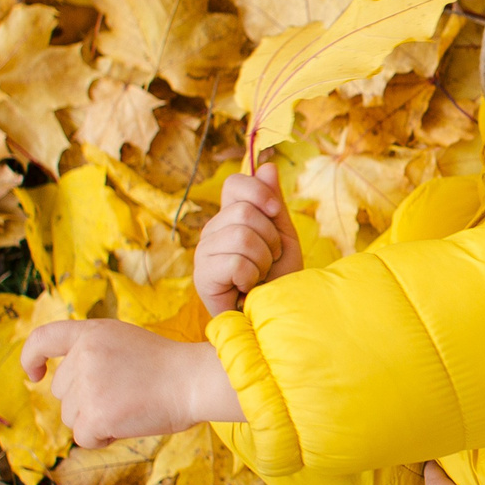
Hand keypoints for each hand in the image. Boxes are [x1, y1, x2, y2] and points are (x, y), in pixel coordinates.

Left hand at [20, 320, 241, 446]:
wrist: (194, 381)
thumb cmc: (169, 367)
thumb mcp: (124, 341)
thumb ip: (93, 352)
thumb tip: (62, 386)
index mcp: (92, 333)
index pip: (43, 338)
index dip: (31, 357)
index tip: (36, 374)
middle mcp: (84, 355)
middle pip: (61, 391)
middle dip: (85, 400)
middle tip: (123, 395)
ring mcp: (88, 385)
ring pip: (71, 416)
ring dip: (95, 419)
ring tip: (129, 407)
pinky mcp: (95, 414)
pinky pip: (83, 437)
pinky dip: (102, 438)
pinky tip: (127, 424)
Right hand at [196, 163, 304, 316]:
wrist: (271, 319)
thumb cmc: (276, 282)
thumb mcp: (282, 239)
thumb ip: (273, 205)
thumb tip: (267, 166)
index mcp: (229, 218)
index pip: (235, 183)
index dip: (260, 192)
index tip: (276, 212)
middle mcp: (211, 231)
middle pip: (244, 211)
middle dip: (270, 239)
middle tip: (268, 261)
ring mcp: (203, 253)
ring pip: (242, 236)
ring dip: (262, 260)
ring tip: (258, 276)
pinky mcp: (202, 276)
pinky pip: (236, 262)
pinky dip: (252, 277)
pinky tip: (246, 288)